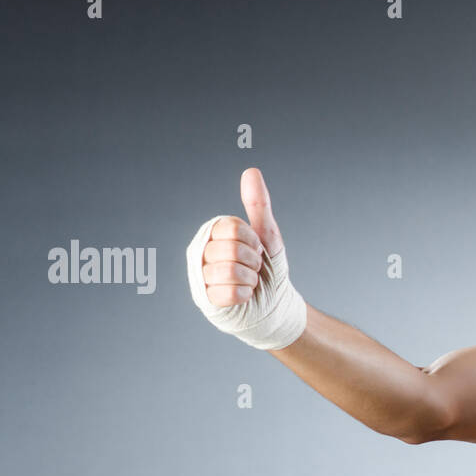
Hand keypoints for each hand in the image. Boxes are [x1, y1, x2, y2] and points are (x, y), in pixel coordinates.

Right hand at [199, 168, 284, 306]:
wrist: (275, 304)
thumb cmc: (269, 270)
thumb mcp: (267, 235)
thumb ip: (258, 204)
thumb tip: (251, 171)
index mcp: (213, 233)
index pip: (231, 227)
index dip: (252, 240)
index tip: (257, 249)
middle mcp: (202, 252)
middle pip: (230, 249)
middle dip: (252, 261)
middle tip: (254, 268)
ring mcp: (201, 276)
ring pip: (229, 271)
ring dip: (249, 279)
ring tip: (249, 282)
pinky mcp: (206, 300)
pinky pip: (228, 293)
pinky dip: (244, 295)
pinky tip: (243, 296)